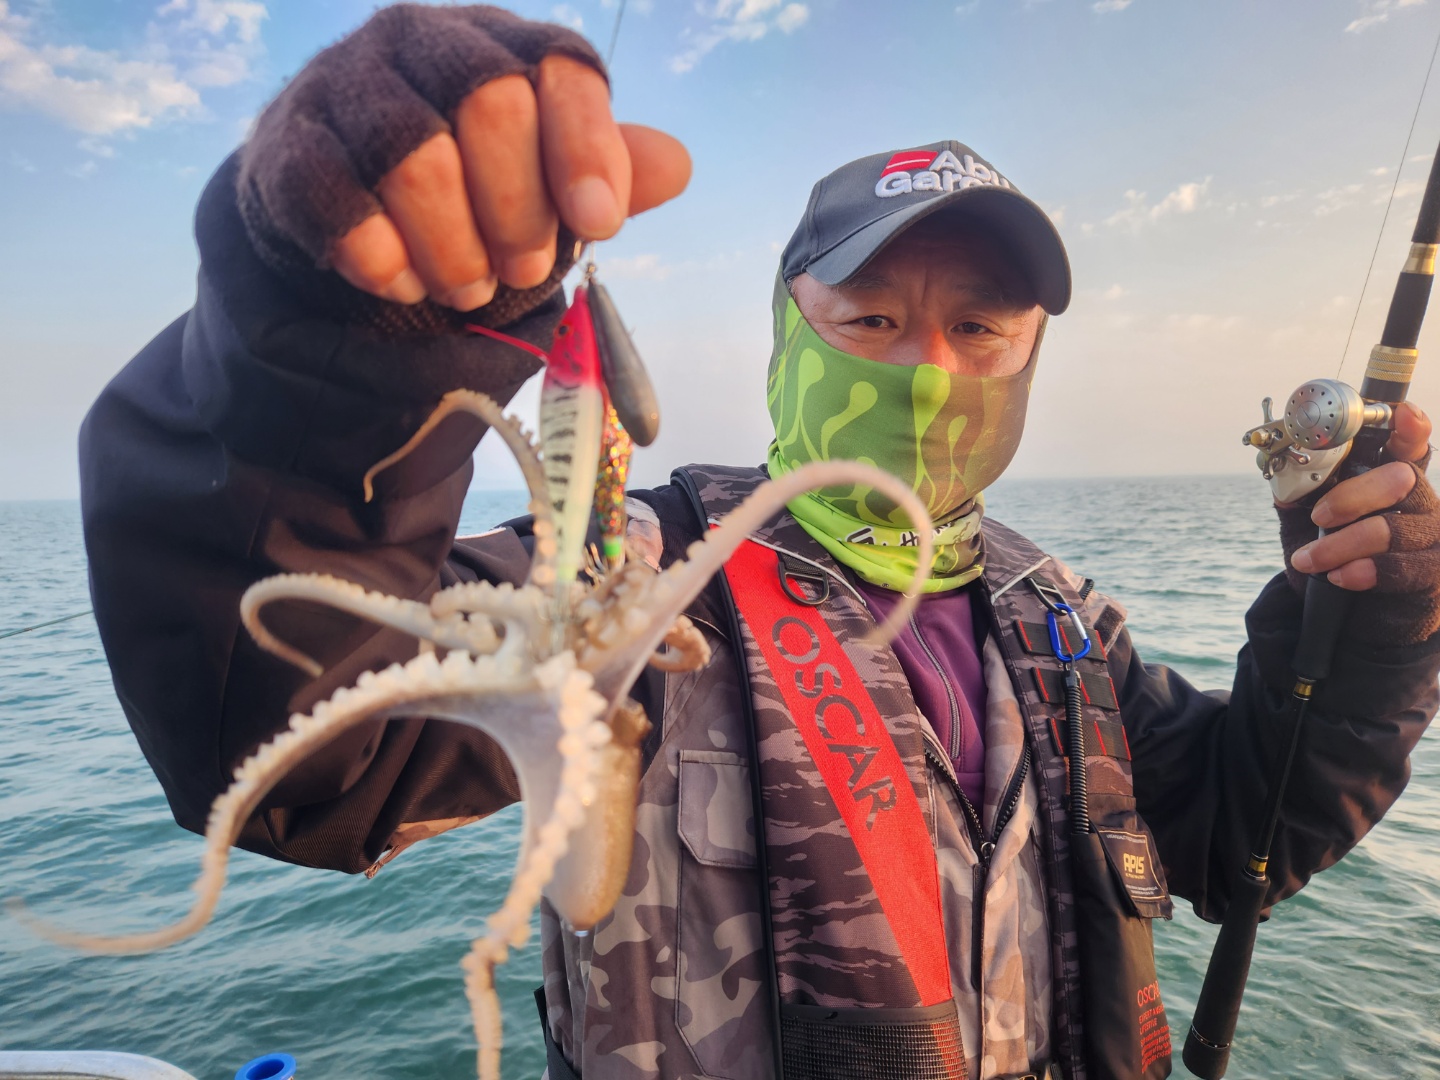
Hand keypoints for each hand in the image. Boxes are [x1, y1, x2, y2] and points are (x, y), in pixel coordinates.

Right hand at [236, 5, 689, 311]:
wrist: (340, 191)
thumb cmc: (467, 181)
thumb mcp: (543, 175)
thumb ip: (604, 169)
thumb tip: (675, 166)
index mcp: (501, 42)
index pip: (559, 68)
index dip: (584, 147)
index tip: (599, 224)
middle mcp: (422, 39)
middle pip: (491, 104)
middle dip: (517, 210)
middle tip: (524, 271)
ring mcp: (346, 83)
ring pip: (415, 156)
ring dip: (453, 246)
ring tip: (466, 288)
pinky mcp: (287, 143)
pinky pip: (334, 199)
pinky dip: (379, 257)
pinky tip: (401, 284)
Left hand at [1288, 402, 1435, 589]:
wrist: (1352, 613)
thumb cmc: (1335, 553)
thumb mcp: (1307, 520)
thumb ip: (1299, 493)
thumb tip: (1282, 472)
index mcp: (1390, 477)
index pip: (1408, 445)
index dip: (1409, 428)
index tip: (1401, 414)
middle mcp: (1420, 499)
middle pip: (1399, 479)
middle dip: (1350, 497)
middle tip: (1318, 518)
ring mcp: (1430, 534)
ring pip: (1391, 528)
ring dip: (1339, 546)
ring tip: (1308, 560)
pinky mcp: (1430, 571)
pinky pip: (1401, 567)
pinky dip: (1361, 572)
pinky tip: (1338, 577)